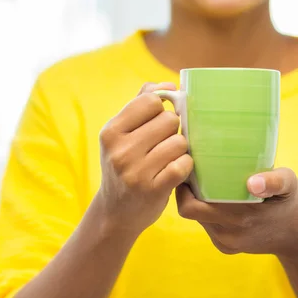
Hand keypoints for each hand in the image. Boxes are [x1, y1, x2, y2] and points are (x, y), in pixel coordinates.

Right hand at [98, 82, 193, 236]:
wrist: (115, 213)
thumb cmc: (126, 165)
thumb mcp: (122, 134)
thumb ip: (142, 103)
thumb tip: (168, 84)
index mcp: (111, 131)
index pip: (151, 101)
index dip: (162, 110)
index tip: (158, 123)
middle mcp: (120, 150)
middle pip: (169, 120)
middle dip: (172, 131)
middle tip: (163, 145)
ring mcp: (135, 171)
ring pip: (180, 141)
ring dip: (181, 150)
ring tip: (168, 159)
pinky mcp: (153, 190)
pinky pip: (184, 164)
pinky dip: (186, 166)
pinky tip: (176, 172)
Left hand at [176, 168, 297, 258]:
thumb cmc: (291, 201)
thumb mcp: (289, 184)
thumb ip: (274, 180)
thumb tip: (253, 182)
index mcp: (240, 217)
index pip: (191, 206)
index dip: (183, 188)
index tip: (189, 167)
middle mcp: (229, 234)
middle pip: (190, 212)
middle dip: (187, 192)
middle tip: (193, 171)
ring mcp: (227, 243)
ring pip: (198, 219)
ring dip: (197, 202)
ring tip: (203, 182)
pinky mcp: (227, 248)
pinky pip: (208, 228)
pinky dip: (207, 213)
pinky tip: (216, 199)